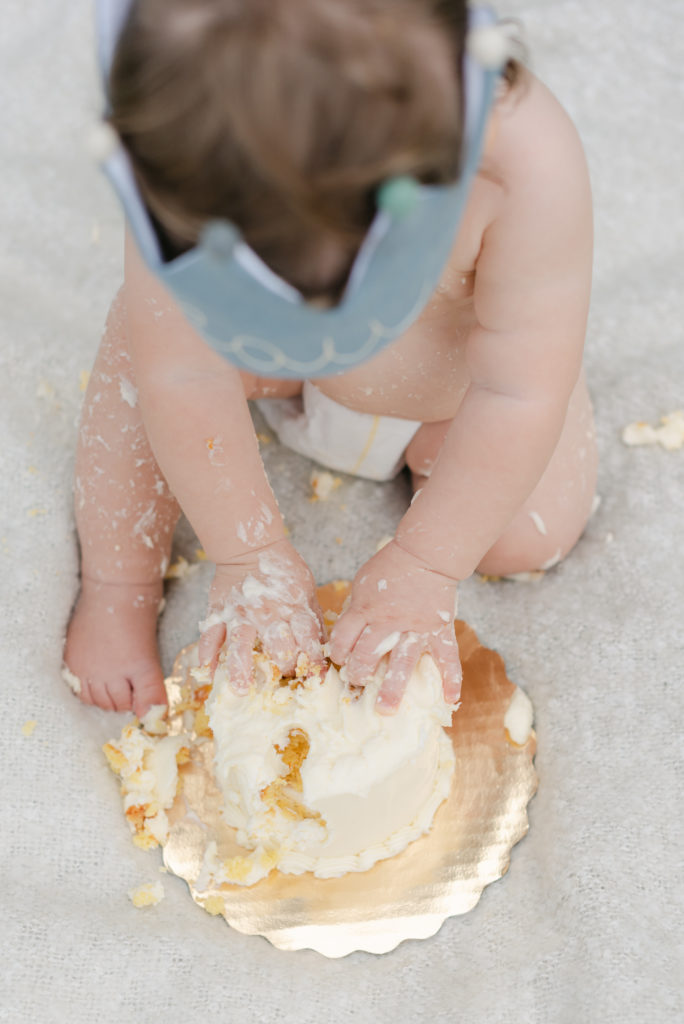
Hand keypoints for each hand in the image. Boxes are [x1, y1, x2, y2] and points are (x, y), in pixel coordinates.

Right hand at [198, 538, 324, 691]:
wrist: (251, 548)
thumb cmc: (283, 573)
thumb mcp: (307, 592)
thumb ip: (313, 621)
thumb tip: (324, 650)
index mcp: (294, 609)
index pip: (308, 640)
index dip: (313, 661)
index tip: (315, 679)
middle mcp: (268, 614)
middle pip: (278, 646)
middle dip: (284, 667)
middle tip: (283, 679)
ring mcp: (241, 614)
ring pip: (240, 644)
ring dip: (241, 668)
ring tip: (240, 689)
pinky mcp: (219, 612)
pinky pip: (211, 635)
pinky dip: (208, 655)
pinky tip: (208, 673)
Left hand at [329, 539, 461, 713]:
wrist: (425, 554)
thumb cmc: (390, 568)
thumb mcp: (363, 585)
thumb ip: (355, 611)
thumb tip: (345, 637)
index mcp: (365, 609)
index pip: (344, 639)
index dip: (338, 653)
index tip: (340, 660)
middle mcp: (388, 622)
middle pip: (367, 654)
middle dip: (359, 673)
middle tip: (358, 683)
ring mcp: (415, 628)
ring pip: (402, 662)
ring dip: (392, 688)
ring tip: (385, 710)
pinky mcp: (439, 629)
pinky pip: (447, 657)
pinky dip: (451, 679)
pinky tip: (449, 699)